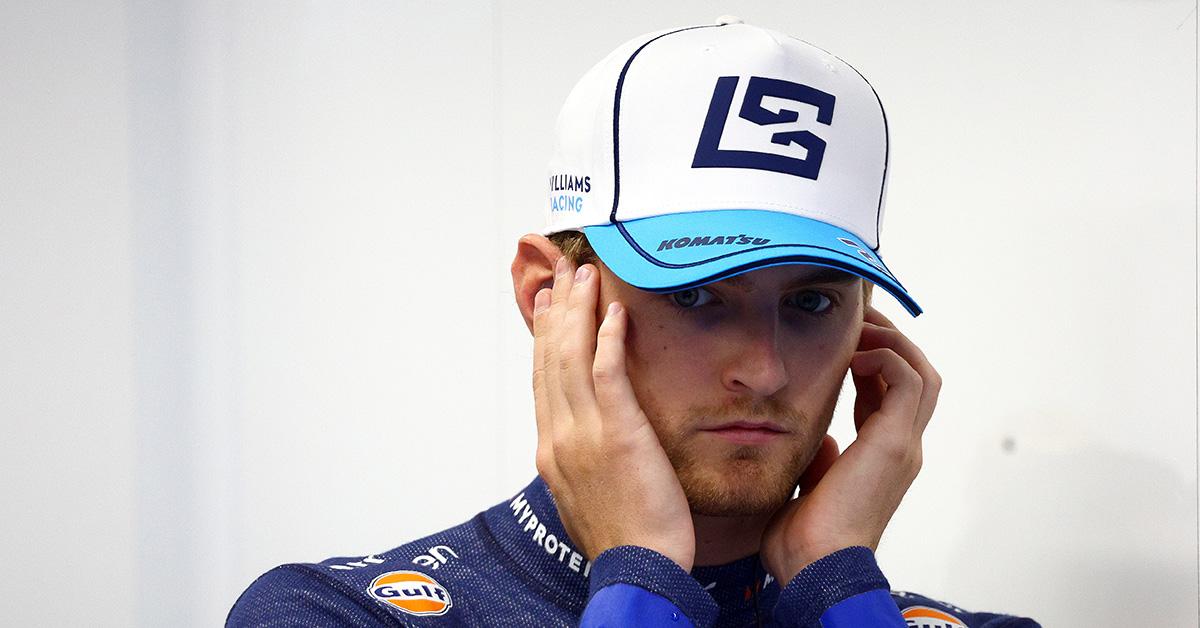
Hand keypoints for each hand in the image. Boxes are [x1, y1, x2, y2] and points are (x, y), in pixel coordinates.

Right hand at [531, 257, 695, 570]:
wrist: (638, 570)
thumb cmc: (624, 539)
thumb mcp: (587, 494)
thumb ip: (580, 458)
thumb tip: (579, 439)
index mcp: (551, 450)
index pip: (542, 380)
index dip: (544, 338)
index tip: (549, 306)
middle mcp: (560, 436)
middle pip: (552, 359)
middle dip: (558, 311)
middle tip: (564, 273)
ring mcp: (585, 434)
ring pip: (573, 358)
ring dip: (580, 311)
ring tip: (586, 276)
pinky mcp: (619, 435)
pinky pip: (608, 374)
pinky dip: (607, 339)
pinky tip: (615, 312)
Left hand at [760, 305, 940, 584]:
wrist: (814, 566)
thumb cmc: (803, 539)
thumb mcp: (811, 486)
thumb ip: (821, 458)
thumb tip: (821, 439)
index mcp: (882, 457)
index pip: (889, 395)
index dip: (869, 362)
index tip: (842, 341)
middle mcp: (901, 448)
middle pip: (916, 377)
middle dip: (888, 341)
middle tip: (856, 319)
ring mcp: (904, 445)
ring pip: (922, 372)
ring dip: (891, 342)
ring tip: (859, 328)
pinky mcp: (896, 442)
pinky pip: (907, 380)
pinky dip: (885, 357)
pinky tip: (853, 355)